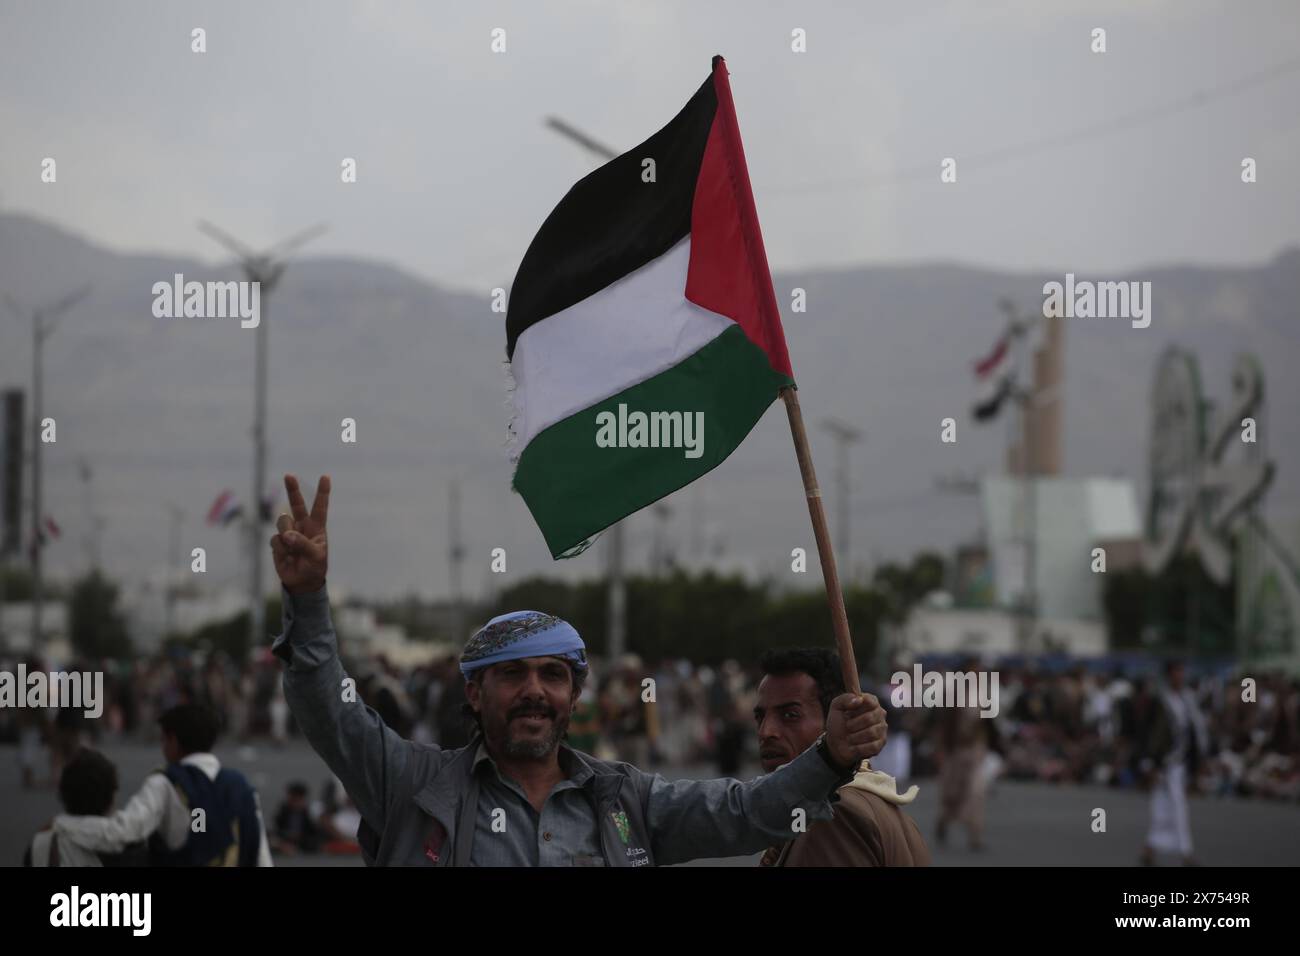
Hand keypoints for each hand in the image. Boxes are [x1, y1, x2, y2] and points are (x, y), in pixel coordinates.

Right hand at [270, 474, 329, 594]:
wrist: (301, 582)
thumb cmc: (314, 567)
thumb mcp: (315, 557)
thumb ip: (302, 544)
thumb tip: (286, 535)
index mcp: (316, 528)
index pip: (320, 507)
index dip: (323, 492)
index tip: (325, 477)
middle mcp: (302, 527)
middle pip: (296, 504)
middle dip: (292, 489)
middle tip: (289, 475)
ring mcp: (288, 533)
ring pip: (282, 522)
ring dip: (287, 535)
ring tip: (292, 549)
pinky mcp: (277, 542)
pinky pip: (275, 539)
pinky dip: (280, 548)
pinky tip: (286, 556)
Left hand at [825, 692, 886, 768]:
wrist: (836, 743)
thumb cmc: (838, 722)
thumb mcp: (836, 707)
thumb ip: (846, 698)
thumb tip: (859, 699)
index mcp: (870, 702)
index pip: (870, 701)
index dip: (855, 709)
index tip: (847, 713)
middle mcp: (880, 714)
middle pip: (870, 718)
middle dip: (853, 724)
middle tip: (847, 726)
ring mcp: (882, 729)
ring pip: (871, 733)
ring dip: (855, 737)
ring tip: (850, 737)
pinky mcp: (880, 744)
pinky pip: (872, 746)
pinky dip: (859, 747)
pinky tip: (854, 746)